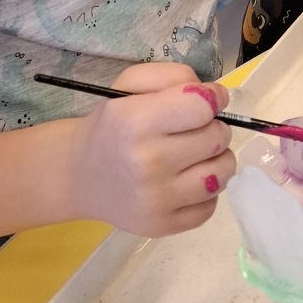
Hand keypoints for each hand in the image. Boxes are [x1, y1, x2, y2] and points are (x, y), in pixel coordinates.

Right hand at [73, 63, 234, 236]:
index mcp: (137, 122)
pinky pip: (211, 206)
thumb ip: (174, 76)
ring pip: (222, 172)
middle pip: (217, 138)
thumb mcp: (130, 84)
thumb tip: (215, 96)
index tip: (209, 100)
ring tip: (198, 154)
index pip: (202, 106)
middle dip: (213, 127)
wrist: (80, 175)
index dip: (212, 97)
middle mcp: (148, 163)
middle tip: (195, 128)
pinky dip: (206, 191)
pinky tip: (187, 180)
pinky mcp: (162, 226)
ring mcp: (157, 200)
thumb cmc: (111, 124)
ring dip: (217, 158)